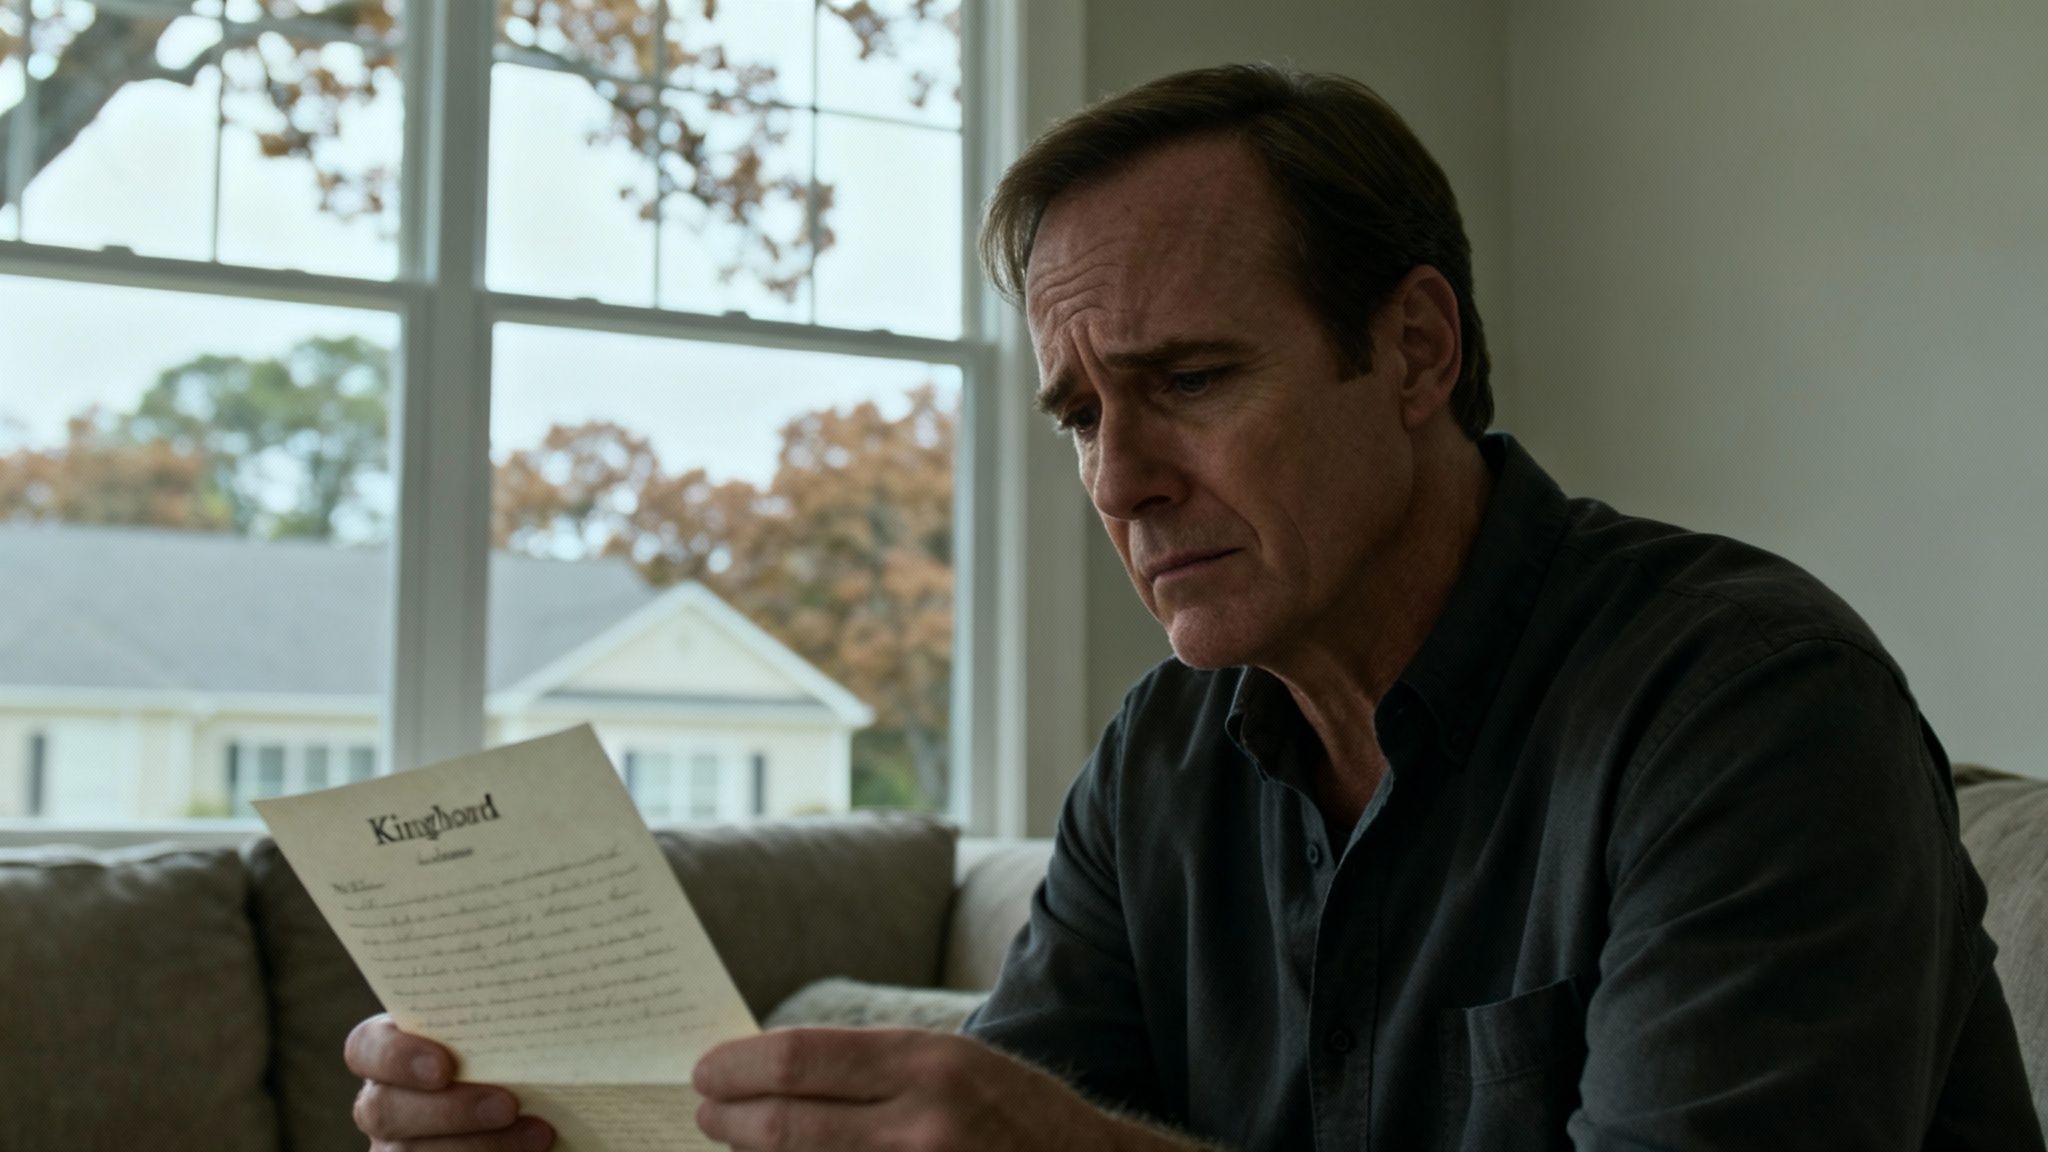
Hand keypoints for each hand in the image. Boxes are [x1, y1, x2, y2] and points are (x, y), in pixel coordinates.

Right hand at [344, 1013, 553, 1150]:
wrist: (519, 1098)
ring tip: (537, 1132)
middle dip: (450, 1111)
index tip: (445, 1066)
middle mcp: (382, 1099)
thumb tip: (544, 991)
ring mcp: (393, 1144)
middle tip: (507, 1105)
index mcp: (389, 1049)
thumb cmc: (508, 1048)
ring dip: (479, 1145)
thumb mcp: (497, 1028)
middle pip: (385, 1109)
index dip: (396, 1057)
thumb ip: (496, 1018)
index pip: (365, 1048)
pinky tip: (530, 1149)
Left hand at [692, 1027, 1202, 1151]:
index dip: (738, 1066)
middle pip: (785, 1121)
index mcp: (927, 1061)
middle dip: (729, 1118)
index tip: (707, 1070)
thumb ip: (875, 1071)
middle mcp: (919, 1120)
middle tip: (703, 1112)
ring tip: (735, 1140)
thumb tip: (779, 1071)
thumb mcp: (956, 1063)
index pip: (799, 1059)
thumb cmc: (1018, 1116)